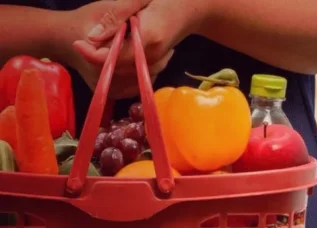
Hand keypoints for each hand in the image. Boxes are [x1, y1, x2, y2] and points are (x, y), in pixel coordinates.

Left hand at [76, 0, 211, 97]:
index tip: (78, 43)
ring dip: (107, 69)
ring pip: (126, 78)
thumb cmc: (163, 0)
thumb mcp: (137, 0)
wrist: (188, 10)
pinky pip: (134, 81)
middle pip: (119, 69)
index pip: (117, 55)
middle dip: (97, 60)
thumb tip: (92, 37)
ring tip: (96, 50)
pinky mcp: (157, 70)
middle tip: (84, 45)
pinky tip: (112, 60)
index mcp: (150, 37)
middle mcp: (155, 57)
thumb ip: (114, 17)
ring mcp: (157, 65)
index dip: (93, 53)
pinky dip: (119, 74)